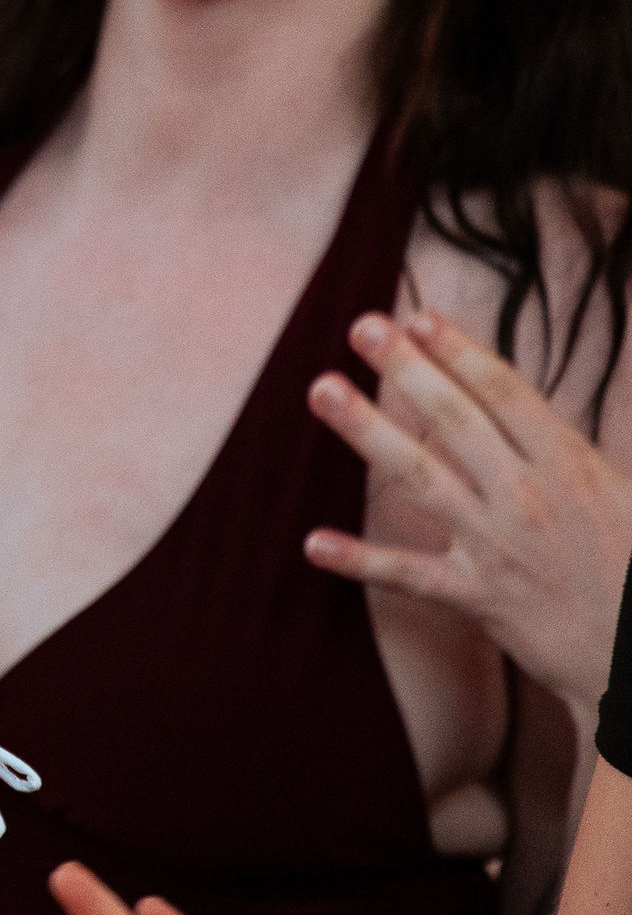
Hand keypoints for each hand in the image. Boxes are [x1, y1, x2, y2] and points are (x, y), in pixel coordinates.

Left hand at [305, 307, 631, 711]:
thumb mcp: (619, 491)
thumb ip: (563, 448)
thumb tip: (515, 405)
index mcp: (568, 464)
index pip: (505, 393)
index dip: (460, 351)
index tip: (418, 316)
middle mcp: (529, 497)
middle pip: (455, 419)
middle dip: (406, 368)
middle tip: (361, 326)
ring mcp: (498, 546)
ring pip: (420, 477)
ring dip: (366, 430)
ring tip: (323, 389)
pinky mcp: (479, 597)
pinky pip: (410, 574)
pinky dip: (360, 561)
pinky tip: (314, 543)